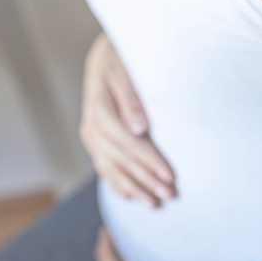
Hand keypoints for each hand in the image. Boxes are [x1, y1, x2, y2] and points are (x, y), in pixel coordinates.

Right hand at [79, 33, 174, 207]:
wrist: (107, 55)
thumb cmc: (124, 59)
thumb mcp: (127, 70)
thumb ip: (132, 99)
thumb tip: (139, 128)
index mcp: (101, 108)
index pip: (128, 142)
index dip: (149, 161)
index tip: (170, 175)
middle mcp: (92, 125)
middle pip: (120, 159)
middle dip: (146, 180)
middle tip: (169, 195)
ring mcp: (90, 134)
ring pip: (111, 168)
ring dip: (133, 188)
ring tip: (154, 204)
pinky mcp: (94, 139)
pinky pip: (102, 166)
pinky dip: (115, 183)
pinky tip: (127, 196)